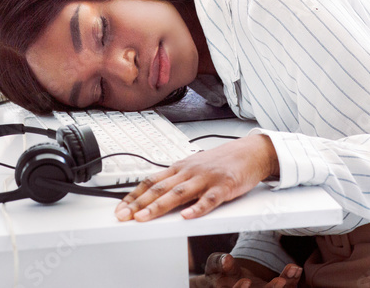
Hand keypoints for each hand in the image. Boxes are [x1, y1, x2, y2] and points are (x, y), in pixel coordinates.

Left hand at [114, 134, 276, 221]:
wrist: (250, 152)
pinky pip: (209, 199)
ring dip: (158, 207)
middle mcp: (189, 172)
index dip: (134, 195)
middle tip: (123, 216)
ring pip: (178, 193)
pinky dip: (197, 209)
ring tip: (143, 218)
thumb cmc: (221, 162)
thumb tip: (154, 193)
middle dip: (138, 203)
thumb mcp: (193, 167)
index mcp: (180, 168)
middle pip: (159, 188)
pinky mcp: (224, 187)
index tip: (119, 207)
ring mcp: (206, 179)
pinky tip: (187, 217)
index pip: (151, 181)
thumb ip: (176, 180)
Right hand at [190, 254, 302, 287]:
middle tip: (280, 281)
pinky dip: (292, 279)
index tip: (246, 281)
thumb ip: (219, 262)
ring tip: (292, 270)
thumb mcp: (214, 265)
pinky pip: (288, 287)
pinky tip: (295, 269)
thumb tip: (227, 259)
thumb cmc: (219, 271)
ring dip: (287, 284)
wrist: (227, 276)